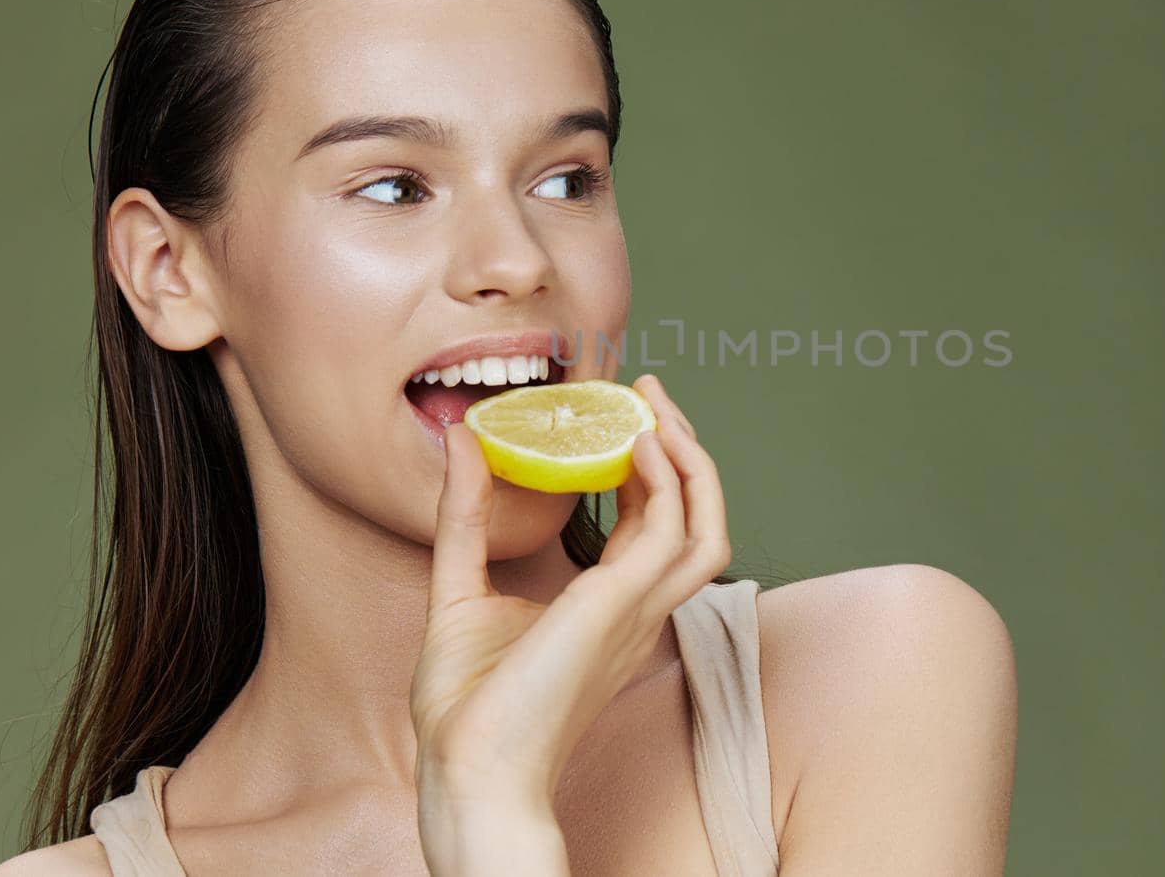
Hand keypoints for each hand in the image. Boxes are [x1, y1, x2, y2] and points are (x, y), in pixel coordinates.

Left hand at [409, 374, 731, 873]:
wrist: (468, 771)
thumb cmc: (467, 708)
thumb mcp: (457, 589)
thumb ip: (465, 515)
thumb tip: (459, 440)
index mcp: (610, 611)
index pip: (655, 526)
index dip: (650, 469)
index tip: (620, 417)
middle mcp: (637, 608)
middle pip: (697, 517)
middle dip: (683, 449)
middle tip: (647, 394)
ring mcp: (637, 608)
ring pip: (707, 523)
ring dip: (691, 458)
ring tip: (654, 408)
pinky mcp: (621, 604)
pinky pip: (674, 530)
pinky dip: (667, 479)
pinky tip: (635, 442)